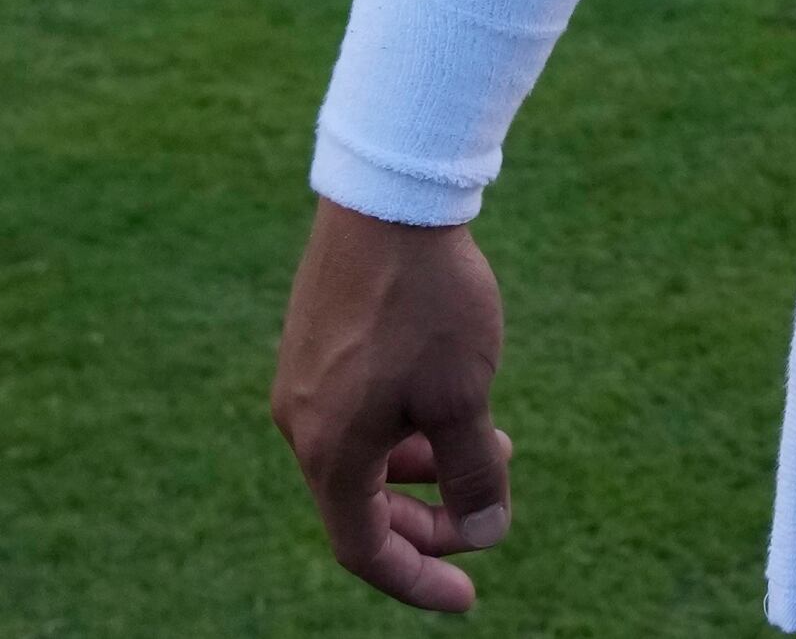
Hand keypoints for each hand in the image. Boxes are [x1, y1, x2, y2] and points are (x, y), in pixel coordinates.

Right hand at [275, 202, 516, 611]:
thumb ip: (473, 475)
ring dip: (426, 467)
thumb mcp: (465, 399)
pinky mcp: (315, 343)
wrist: (389, 198)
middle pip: (362, 507)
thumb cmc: (429, 304)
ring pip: (364, 456)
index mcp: (330, 452)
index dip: (417, 580)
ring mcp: (303, 381)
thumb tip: (485, 532)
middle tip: (488, 516)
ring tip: (493, 445)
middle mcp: (301, 423)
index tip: (468, 598)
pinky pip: (358, 413)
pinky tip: (454, 399)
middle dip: (428, 523)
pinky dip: (406, 427)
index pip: (365, 549)